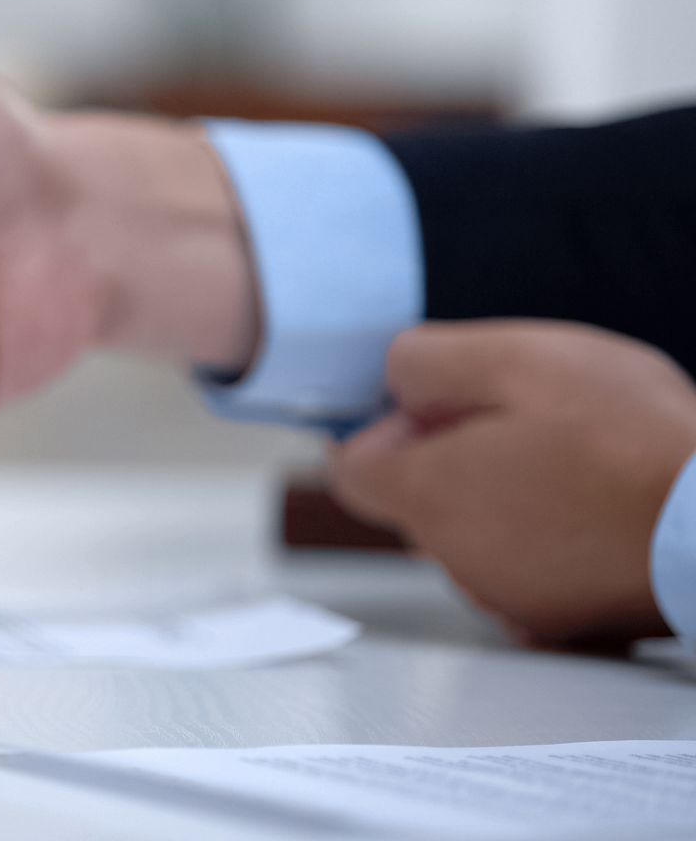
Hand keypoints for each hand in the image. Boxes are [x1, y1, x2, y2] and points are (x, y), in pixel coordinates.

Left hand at [332, 321, 695, 645]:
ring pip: (477, 534)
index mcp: (427, 496)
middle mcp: (453, 560)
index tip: (437, 405)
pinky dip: (551, 539)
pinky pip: (530, 569)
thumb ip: (426, 362)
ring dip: (508, 496)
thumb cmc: (631, 439)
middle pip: (419, 498)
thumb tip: (395, 380)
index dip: (389, 426)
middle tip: (532, 421)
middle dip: (455, 455)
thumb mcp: (514, 357)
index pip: (352, 467)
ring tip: (580, 462)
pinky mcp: (561, 625)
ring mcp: (508, 600)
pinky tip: (601, 510)